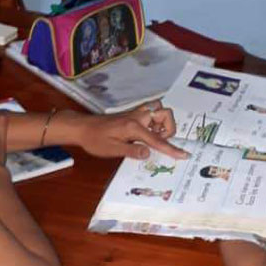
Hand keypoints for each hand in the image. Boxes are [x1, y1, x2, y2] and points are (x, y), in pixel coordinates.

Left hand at [71, 101, 187, 159]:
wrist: (82, 127)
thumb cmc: (94, 139)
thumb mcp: (112, 149)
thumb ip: (132, 151)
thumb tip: (148, 153)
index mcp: (133, 126)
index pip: (157, 139)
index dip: (171, 148)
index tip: (183, 155)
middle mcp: (137, 116)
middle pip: (165, 114)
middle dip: (169, 128)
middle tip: (159, 142)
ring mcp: (135, 114)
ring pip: (159, 111)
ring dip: (162, 124)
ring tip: (152, 139)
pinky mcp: (132, 115)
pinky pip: (151, 114)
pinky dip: (154, 123)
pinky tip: (145, 135)